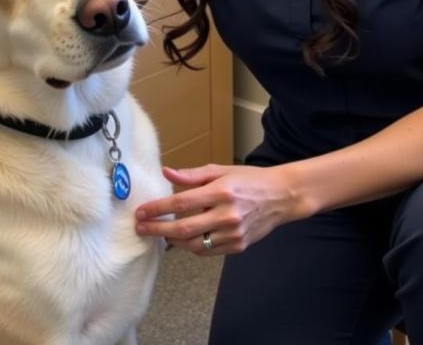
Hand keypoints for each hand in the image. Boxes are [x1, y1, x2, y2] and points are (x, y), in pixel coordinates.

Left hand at [134, 163, 308, 255]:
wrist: (281, 196)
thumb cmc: (249, 180)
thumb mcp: (221, 170)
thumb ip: (192, 174)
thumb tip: (167, 173)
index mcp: (220, 192)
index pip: (181, 203)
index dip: (157, 209)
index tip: (141, 211)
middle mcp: (226, 215)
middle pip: (183, 228)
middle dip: (158, 229)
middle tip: (140, 228)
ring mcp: (233, 233)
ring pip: (194, 244)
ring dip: (172, 241)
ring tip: (159, 234)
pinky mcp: (238, 246)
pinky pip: (207, 251)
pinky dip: (192, 247)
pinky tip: (182, 239)